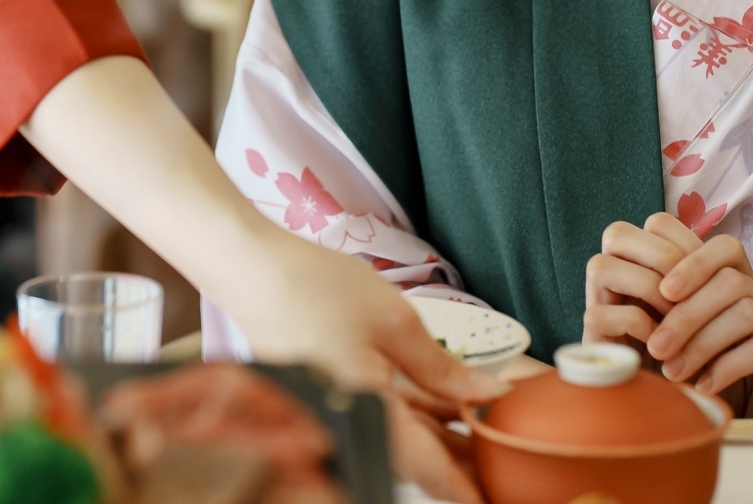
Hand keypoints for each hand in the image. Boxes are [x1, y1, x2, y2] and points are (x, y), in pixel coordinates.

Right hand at [20, 60, 501, 496]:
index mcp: (368, 416)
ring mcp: (334, 415)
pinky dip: (411, 418)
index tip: (500, 493)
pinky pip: (378, 420)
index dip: (470, 488)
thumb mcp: (395, 322)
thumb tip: (487, 395)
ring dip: (438, 438)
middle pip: (417, 461)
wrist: (249, 270)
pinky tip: (440, 404)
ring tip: (480, 422)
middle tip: (503, 451)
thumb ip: (442, 369)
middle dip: (460, 459)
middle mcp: (347, 427)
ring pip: (398, 442)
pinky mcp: (326, 399)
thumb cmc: (316, 289)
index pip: (431, 474)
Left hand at [584, 213, 752, 417]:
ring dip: (701, 344)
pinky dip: (725, 367)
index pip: (725, 248)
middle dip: (686, 315)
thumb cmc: (721, 368)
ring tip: (674, 372)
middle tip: (656, 346)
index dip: (691, 261)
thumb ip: (670, 309)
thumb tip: (621, 291)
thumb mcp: (692, 335)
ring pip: (745, 313)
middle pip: (730, 282)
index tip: (660, 292)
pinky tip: (704, 385)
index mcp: (746, 281)